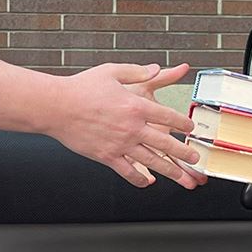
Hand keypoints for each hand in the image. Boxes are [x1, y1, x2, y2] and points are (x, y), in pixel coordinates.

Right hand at [51, 62, 204, 188]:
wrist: (56, 106)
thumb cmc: (82, 87)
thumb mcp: (112, 71)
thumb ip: (137, 71)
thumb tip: (156, 69)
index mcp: (136, 105)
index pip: (168, 116)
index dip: (183, 124)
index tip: (190, 128)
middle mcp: (132, 127)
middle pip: (166, 143)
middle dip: (185, 152)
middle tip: (196, 159)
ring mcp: (120, 144)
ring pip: (152, 161)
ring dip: (171, 171)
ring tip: (183, 177)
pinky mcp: (106, 156)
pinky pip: (128, 171)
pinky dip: (139, 179)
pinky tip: (147, 183)